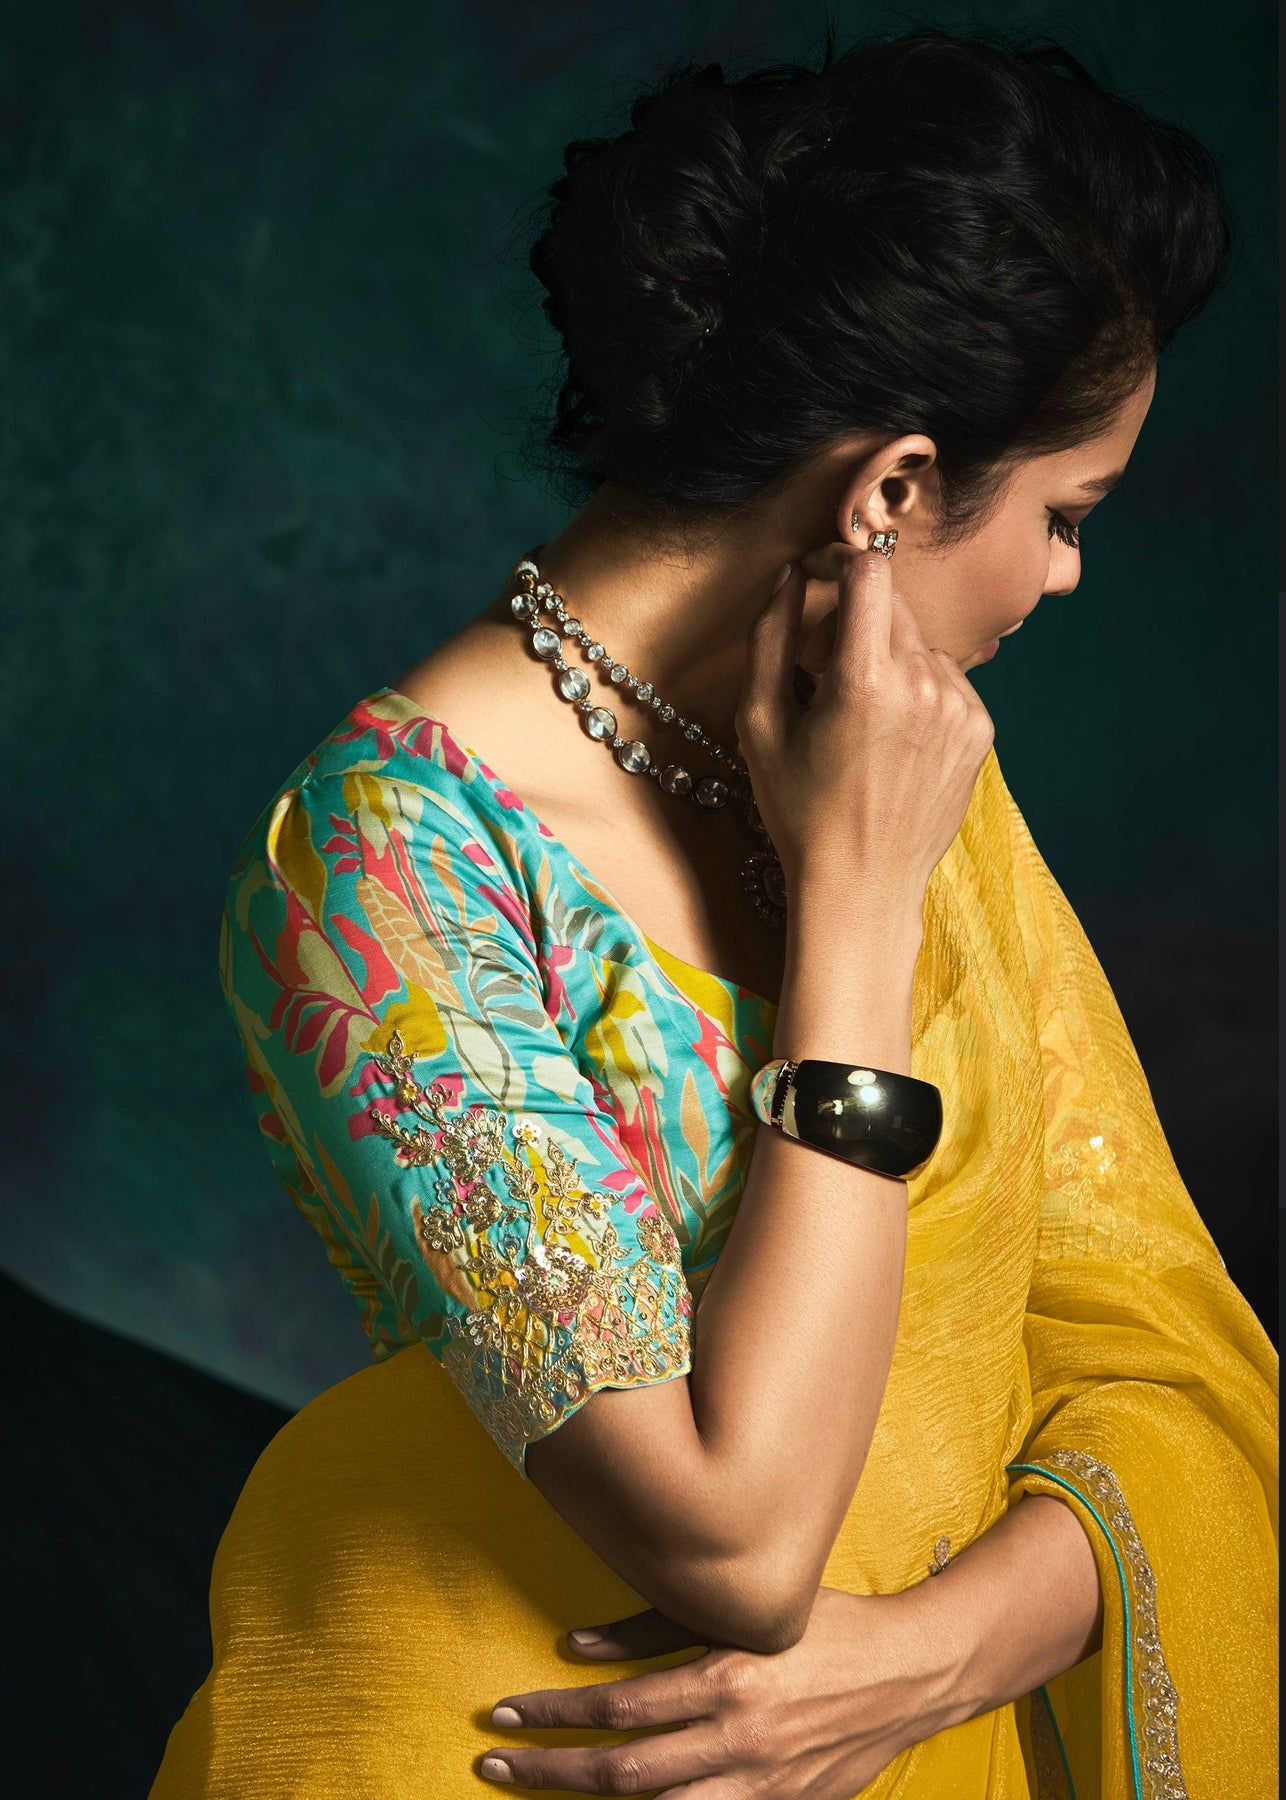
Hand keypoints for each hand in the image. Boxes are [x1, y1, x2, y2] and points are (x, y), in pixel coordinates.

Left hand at [479, 1586, 961, 1795]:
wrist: (911, 1673)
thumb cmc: (824, 1625)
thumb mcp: (742, 1610)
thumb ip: (657, 1625)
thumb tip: (575, 1644)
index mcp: (729, 1679)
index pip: (620, 1706)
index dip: (555, 1714)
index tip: (507, 1715)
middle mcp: (742, 1739)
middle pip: (625, 1773)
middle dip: (551, 1772)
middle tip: (496, 1766)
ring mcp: (764, 1786)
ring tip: (539, 1799)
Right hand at [736, 547, 994, 902]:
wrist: (862, 885)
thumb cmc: (799, 810)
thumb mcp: (760, 725)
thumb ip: (771, 638)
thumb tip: (789, 577)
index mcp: (865, 681)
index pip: (868, 572)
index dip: (839, 558)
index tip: (819, 573)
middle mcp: (923, 685)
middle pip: (894, 603)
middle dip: (855, 617)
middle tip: (824, 668)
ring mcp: (960, 708)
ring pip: (919, 643)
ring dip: (887, 658)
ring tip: (859, 717)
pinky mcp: (981, 731)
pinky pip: (947, 679)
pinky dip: (918, 690)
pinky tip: (892, 738)